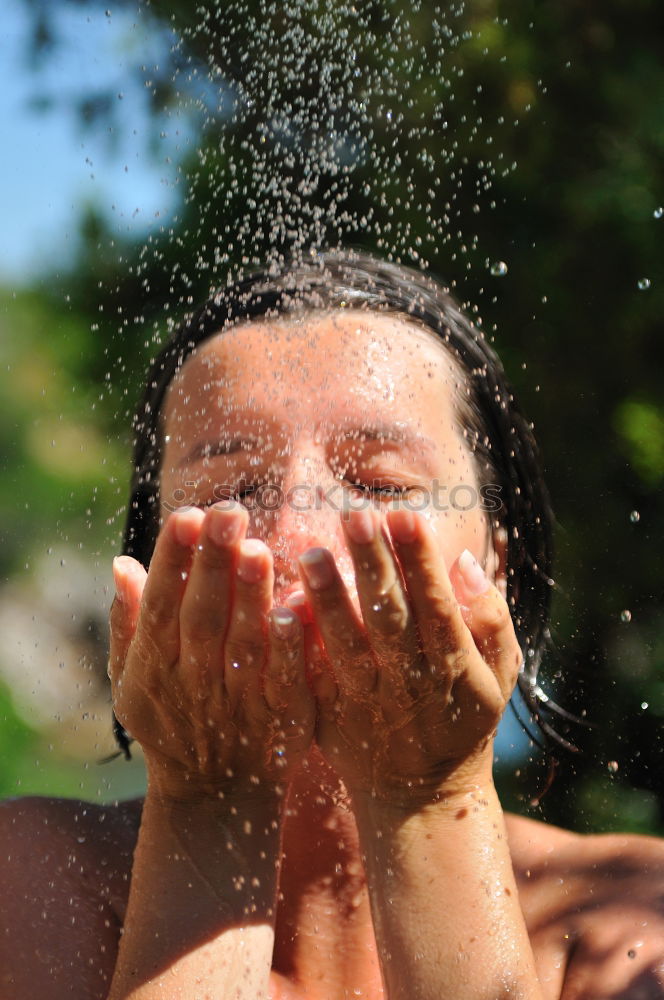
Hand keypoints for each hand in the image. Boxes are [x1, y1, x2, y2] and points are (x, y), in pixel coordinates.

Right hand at [108, 502, 314, 803]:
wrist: (216, 793)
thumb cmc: (173, 719)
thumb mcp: (134, 678)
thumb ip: (130, 620)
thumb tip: (120, 562)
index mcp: (155, 665)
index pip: (162, 603)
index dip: (173, 560)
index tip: (187, 514)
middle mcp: (192, 681)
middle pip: (202, 616)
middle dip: (213, 564)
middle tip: (228, 513)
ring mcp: (237, 701)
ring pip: (243, 644)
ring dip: (250, 597)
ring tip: (259, 548)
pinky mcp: (280, 718)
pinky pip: (284, 680)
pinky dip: (290, 649)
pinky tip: (298, 610)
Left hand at [293, 505, 521, 804]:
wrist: (422, 795)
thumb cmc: (464, 719)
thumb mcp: (498, 673)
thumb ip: (490, 617)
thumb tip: (463, 561)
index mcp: (454, 664)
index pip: (437, 603)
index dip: (420, 560)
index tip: (403, 515)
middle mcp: (411, 681)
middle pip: (390, 617)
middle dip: (374, 566)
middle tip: (355, 517)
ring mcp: (368, 700)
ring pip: (347, 645)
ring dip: (330, 600)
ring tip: (313, 554)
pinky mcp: (332, 715)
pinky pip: (314, 677)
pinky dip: (300, 647)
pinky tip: (282, 610)